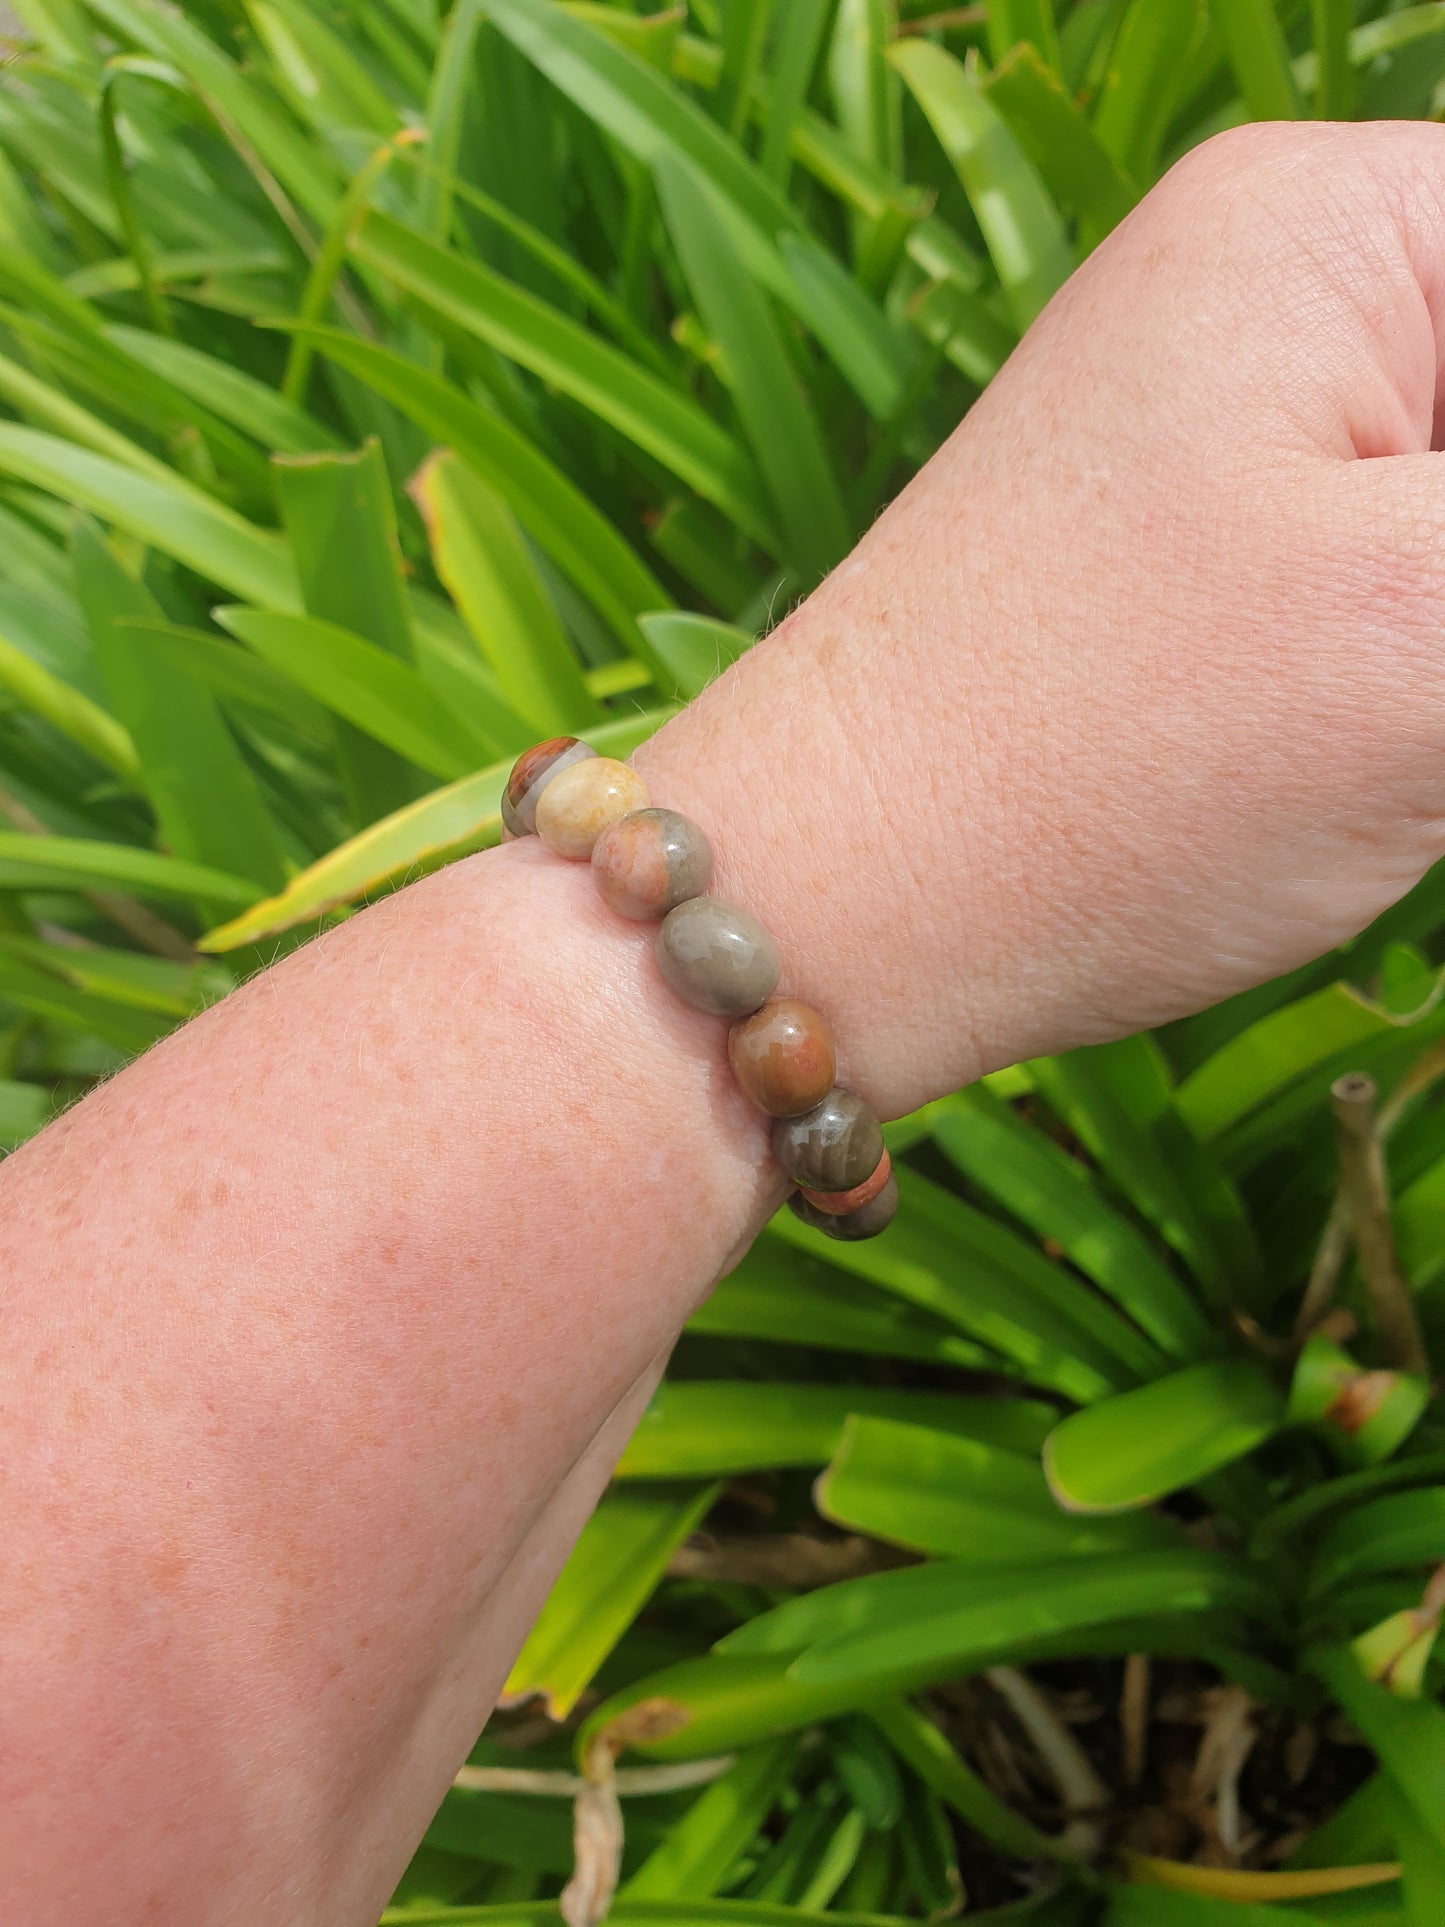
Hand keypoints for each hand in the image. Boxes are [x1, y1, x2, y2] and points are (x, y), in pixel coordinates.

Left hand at [641, 122, 1444, 1115]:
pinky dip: (1418, 670)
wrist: (837, 911)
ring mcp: (1228, 426)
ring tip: (1371, 753)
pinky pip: (1398, 564)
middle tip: (1396, 717)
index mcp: (1340, 222)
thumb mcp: (1444, 635)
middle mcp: (1271, 286)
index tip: (1428, 654)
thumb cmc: (1104, 771)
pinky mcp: (1207, 557)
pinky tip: (1376, 763)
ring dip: (1439, 662)